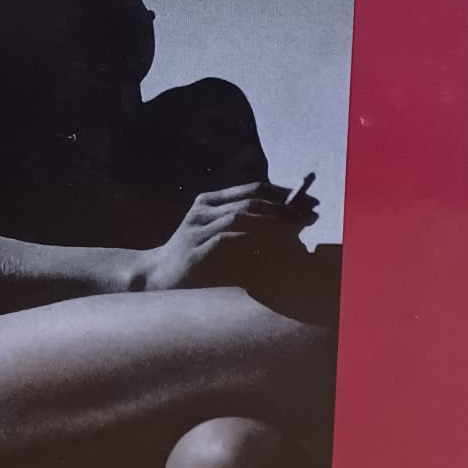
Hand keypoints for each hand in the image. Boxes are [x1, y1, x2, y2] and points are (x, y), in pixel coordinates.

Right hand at [134, 181, 312, 291]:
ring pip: (241, 217)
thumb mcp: (218, 236)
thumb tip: (292, 225)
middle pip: (251, 201)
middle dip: (285, 208)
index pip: (253, 189)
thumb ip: (246, 227)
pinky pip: (228, 241)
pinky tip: (272, 246)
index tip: (309, 200)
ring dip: (273, 222)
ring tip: (298, 229)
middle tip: (311, 215)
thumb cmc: (194, 259)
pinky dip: (252, 241)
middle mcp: (203, 211)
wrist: (156, 278)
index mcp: (209, 201)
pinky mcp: (195, 252)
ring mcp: (197, 230)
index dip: (284, 193)